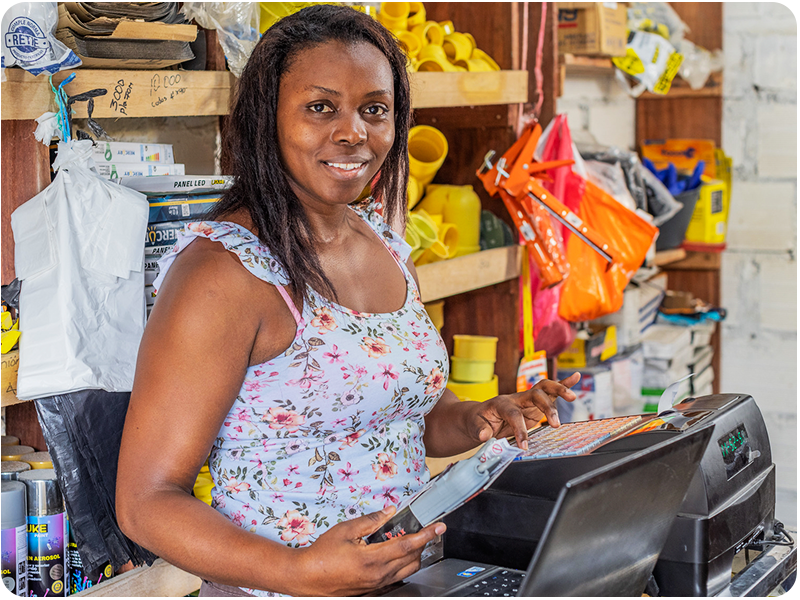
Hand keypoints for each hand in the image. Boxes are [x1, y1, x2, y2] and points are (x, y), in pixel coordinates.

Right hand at [293, 506, 444, 595]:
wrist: (307, 578)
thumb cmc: (322, 554)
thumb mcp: (345, 530)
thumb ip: (370, 521)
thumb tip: (389, 512)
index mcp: (373, 559)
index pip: (408, 545)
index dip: (426, 535)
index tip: (439, 527)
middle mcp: (378, 574)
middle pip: (412, 559)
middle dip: (422, 543)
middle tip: (424, 529)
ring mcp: (376, 584)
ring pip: (406, 570)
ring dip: (413, 554)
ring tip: (411, 539)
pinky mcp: (372, 589)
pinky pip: (395, 577)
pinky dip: (402, 564)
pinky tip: (394, 553)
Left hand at [469, 372, 580, 450]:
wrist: (480, 415)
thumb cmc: (478, 421)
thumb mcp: (473, 426)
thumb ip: (479, 429)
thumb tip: (485, 435)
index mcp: (501, 404)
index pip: (514, 415)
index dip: (520, 430)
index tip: (524, 445)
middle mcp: (516, 398)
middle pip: (534, 395)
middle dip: (546, 408)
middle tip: (556, 423)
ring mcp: (527, 399)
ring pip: (544, 388)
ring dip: (559, 389)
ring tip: (572, 396)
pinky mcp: (535, 403)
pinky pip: (550, 391)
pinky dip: (564, 383)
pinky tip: (576, 376)